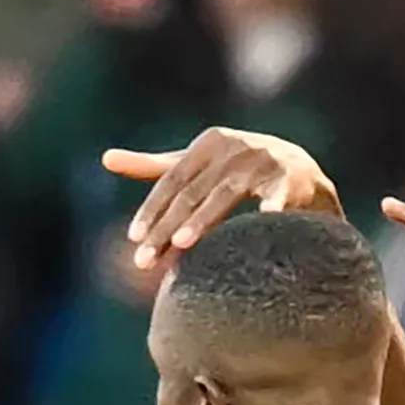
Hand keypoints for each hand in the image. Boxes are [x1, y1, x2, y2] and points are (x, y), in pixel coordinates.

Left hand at [104, 128, 341, 268]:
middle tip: (144, 261)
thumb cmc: (236, 170)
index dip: (152, 210)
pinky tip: (264, 220)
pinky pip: (279, 197)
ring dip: (203, 220)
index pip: (172, 182)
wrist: (299, 170)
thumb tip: (105, 158)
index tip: (134, 238)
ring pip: (225, 196)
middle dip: (166, 229)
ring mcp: (265, 161)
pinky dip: (274, 207)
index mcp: (209, 143)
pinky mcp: (293, 179)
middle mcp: (235, 147)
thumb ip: (153, 166)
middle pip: (192, 194)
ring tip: (181, 244)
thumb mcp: (195, 164)